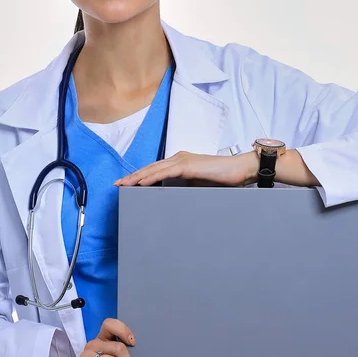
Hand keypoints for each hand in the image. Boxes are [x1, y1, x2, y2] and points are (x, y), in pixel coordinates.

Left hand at [113, 151, 258, 187]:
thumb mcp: (199, 185)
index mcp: (180, 162)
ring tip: (123, 184)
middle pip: (150, 168)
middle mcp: (178, 158)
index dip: (139, 176)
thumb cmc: (223, 179)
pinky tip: (140, 183)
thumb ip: (185, 187)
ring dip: (137, 177)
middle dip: (132, 176)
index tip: (126, 184)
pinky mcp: (187, 165)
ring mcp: (182, 160)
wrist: (240, 170)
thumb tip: (173, 198)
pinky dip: (150, 177)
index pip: (155, 169)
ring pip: (153, 169)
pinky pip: (164, 172)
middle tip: (117, 184)